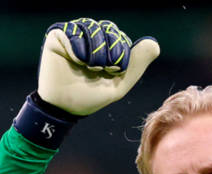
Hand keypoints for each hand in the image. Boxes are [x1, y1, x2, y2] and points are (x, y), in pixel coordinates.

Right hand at [38, 18, 159, 115]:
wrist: (66, 108)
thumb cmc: (92, 97)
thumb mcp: (120, 83)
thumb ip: (137, 63)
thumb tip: (154, 43)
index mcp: (105, 46)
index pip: (119, 36)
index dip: (120, 54)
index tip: (112, 72)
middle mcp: (89, 37)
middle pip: (108, 28)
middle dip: (109, 51)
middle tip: (101, 70)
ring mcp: (73, 35)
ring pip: (91, 27)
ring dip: (95, 51)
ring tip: (89, 67)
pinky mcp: (57, 37)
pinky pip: (72, 32)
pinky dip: (78, 48)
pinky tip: (76, 61)